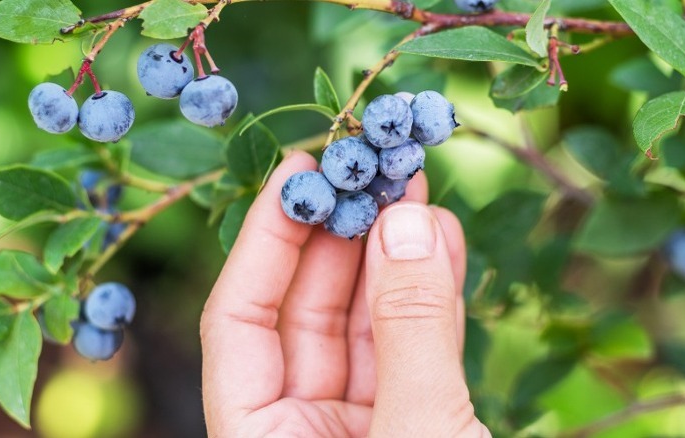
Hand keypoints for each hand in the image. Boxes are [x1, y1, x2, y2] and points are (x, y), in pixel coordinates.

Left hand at [200, 151, 488, 436]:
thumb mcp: (419, 429)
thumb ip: (410, 330)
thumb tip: (404, 223)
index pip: (239, 319)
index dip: (266, 237)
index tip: (300, 169)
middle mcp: (301, 430)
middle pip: (306, 311)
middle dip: (344, 234)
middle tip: (373, 169)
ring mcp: (359, 428)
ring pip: (366, 326)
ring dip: (395, 257)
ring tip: (415, 191)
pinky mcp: (413, 425)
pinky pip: (414, 348)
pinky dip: (432, 298)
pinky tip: (445, 242)